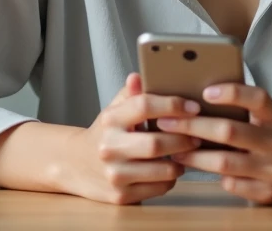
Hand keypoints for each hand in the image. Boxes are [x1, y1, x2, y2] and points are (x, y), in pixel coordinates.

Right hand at [59, 73, 202, 204]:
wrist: (74, 165)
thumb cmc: (104, 133)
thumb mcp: (114, 110)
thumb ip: (130, 94)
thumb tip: (139, 76)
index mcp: (110, 120)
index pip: (144, 106)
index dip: (173, 105)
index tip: (193, 107)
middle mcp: (109, 147)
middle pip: (156, 143)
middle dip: (183, 139)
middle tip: (197, 135)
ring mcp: (114, 174)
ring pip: (162, 170)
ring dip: (181, 161)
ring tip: (185, 153)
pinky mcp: (120, 196)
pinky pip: (159, 188)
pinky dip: (170, 179)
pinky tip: (168, 169)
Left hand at [157, 83, 271, 204]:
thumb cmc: (268, 135)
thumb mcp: (265, 117)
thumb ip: (241, 106)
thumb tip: (194, 97)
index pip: (258, 99)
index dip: (232, 93)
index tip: (204, 92)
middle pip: (230, 131)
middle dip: (193, 126)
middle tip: (167, 122)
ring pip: (224, 162)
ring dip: (194, 155)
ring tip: (173, 148)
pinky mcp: (266, 193)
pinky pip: (230, 183)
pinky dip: (210, 174)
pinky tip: (194, 166)